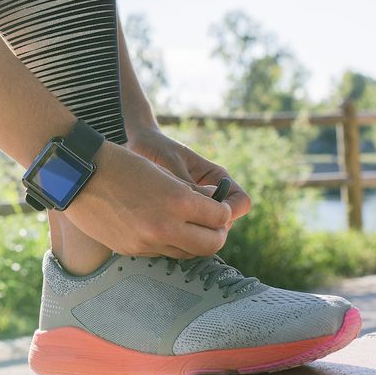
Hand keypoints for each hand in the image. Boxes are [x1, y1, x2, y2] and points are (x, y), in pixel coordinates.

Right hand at [61, 141, 231, 258]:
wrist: (77, 174)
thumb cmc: (120, 163)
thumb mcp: (161, 172)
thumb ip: (189, 192)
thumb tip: (213, 206)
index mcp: (178, 201)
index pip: (220, 218)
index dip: (223, 212)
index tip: (219, 207)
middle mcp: (166, 227)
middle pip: (211, 245)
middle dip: (217, 234)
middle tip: (213, 224)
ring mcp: (147, 242)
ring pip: (187, 254)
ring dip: (193, 242)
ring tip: (187, 227)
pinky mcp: (131, 250)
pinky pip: (161, 253)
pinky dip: (168, 243)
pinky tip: (160, 227)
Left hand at [125, 125, 252, 224]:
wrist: (135, 144)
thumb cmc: (154, 148)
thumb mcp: (170, 165)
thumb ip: (188, 186)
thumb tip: (207, 209)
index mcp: (216, 176)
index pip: (241, 202)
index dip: (229, 213)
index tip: (206, 216)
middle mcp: (211, 192)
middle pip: (226, 221)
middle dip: (210, 227)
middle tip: (183, 225)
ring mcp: (197, 204)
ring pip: (208, 228)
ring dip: (194, 230)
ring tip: (168, 224)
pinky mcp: (181, 212)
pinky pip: (189, 228)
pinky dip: (180, 230)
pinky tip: (161, 226)